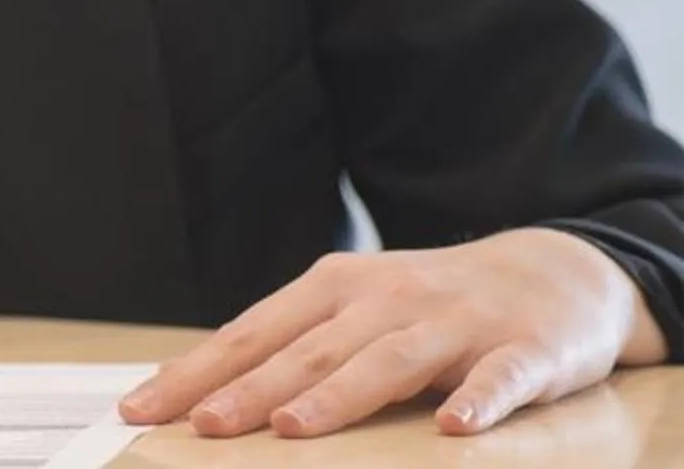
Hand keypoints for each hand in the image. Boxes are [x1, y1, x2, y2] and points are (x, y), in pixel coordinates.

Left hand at [120, 230, 667, 439]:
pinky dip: (477, 400)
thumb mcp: (357, 311)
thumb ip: (294, 348)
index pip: (252, 334)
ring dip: (338, 395)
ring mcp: (455, 322)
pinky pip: (498, 377)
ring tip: (291, 426)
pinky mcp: (525, 349)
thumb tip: (207, 392)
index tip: (142, 407)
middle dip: (250, 388)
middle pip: (308, 349)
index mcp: (335, 289)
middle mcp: (386, 299)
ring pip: (388, 361)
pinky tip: (454, 427)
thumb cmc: (431, 304)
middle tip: (201, 426)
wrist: (556, 272)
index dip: (197, 371)